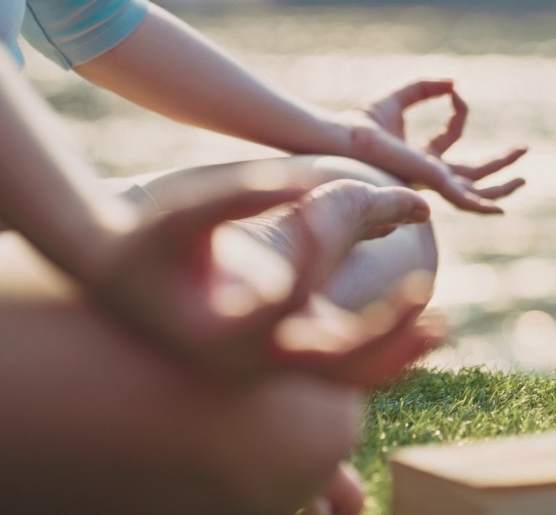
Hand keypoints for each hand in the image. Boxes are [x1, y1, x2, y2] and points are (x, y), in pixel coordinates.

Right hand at [84, 168, 444, 383]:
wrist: (114, 278)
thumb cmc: (145, 241)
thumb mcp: (186, 208)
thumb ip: (242, 191)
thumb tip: (305, 178)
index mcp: (218, 330)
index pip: (285, 299)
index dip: (317, 250)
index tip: (342, 206)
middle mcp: (244, 360)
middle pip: (328, 363)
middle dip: (382, 332)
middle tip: (427, 294)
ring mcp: (262, 366)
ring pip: (341, 377)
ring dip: (392, 351)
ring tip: (441, 326)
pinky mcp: (274, 360)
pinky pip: (339, 370)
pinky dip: (380, 354)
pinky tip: (418, 329)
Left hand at [343, 79, 526, 213]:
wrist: (347, 136)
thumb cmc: (362, 121)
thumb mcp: (402, 96)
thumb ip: (426, 88)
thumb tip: (453, 83)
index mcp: (421, 154)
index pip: (453, 134)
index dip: (459, 111)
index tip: (455, 93)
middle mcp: (429, 171)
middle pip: (473, 172)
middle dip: (499, 163)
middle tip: (523, 150)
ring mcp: (432, 180)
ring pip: (474, 190)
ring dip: (500, 186)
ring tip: (524, 179)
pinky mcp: (431, 183)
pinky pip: (461, 199)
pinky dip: (482, 205)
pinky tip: (500, 209)